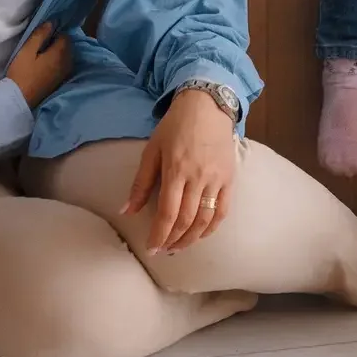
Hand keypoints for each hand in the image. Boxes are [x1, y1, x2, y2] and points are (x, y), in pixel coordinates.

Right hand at [6, 22, 70, 106]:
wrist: (19, 98)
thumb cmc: (22, 72)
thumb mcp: (27, 50)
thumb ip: (40, 34)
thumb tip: (51, 22)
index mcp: (61, 53)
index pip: (65, 36)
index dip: (54, 33)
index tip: (42, 36)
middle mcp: (67, 63)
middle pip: (67, 47)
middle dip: (58, 43)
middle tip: (41, 45)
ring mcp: (65, 74)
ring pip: (66, 57)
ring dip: (58, 53)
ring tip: (42, 55)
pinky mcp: (60, 82)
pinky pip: (63, 66)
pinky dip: (57, 63)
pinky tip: (45, 66)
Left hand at [122, 87, 236, 253]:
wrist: (207, 106)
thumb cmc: (175, 126)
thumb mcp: (152, 150)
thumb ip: (141, 183)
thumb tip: (126, 211)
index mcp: (176, 170)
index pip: (168, 213)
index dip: (159, 235)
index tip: (151, 248)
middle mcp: (198, 177)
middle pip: (187, 220)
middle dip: (173, 240)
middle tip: (162, 250)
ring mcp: (216, 179)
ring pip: (205, 219)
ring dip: (191, 239)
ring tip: (178, 247)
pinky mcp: (229, 179)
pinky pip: (222, 210)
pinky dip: (212, 227)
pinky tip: (201, 235)